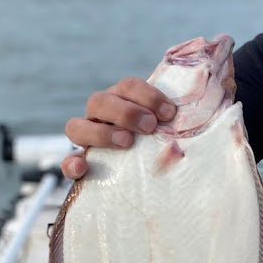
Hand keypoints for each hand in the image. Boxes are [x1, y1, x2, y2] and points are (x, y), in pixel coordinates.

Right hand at [61, 78, 176, 179]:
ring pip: (76, 126)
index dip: (148, 95)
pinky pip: (67, 162)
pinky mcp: (79, 164)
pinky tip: (82, 168)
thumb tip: (194, 109)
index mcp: (122, 100)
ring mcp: (87, 138)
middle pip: (99, 102)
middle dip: (126, 112)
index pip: (129, 86)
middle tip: (150, 126)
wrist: (148, 176)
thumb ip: (173, 119)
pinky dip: (72, 164)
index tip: (169, 112)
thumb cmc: (161, 143)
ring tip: (126, 142)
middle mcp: (100, 116)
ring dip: (102, 133)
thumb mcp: (168, 128)